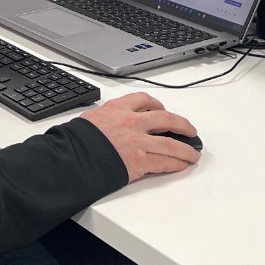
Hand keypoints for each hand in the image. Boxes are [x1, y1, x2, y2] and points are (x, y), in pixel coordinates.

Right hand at [80, 92, 199, 181]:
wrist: (72, 158)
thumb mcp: (90, 119)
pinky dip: (176, 163)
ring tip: (193, 153)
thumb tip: (109, 124)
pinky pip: (164, 162)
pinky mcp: (140, 161)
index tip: (162, 109)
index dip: (158, 105)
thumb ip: (105, 119)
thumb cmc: (76, 141)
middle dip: (182, 125)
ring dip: (186, 149)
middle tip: (189, 130)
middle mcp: (132, 122)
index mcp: (118, 109)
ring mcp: (138, 142)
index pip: (144, 100)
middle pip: (166, 119)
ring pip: (171, 143)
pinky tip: (181, 164)